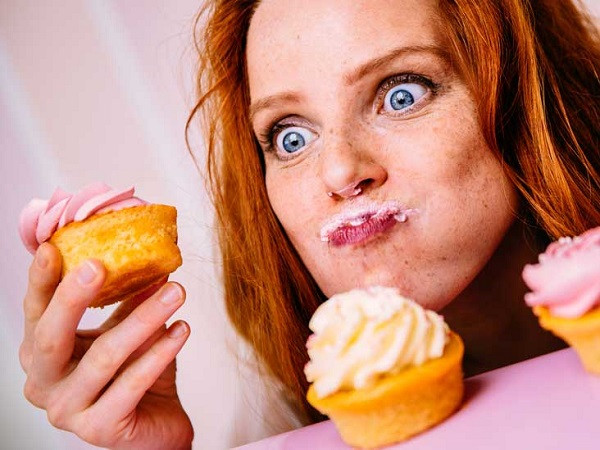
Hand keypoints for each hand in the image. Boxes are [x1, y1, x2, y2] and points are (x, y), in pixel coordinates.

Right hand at [19, 243, 193, 448]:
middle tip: (101, 265)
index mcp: (42, 354)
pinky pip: (133, 383)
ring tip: (176, 292)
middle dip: (74, 298)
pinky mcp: (99, 429)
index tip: (55, 248)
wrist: (155, 426)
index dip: (42, 281)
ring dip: (144, 319)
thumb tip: (151, 256)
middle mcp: (44, 384)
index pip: (36, 313)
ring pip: (104, 356)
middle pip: (51, 337)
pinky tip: (181, 329)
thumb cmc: (133, 375)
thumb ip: (130, 299)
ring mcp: (68, 411)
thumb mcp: (127, 330)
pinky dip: (160, 352)